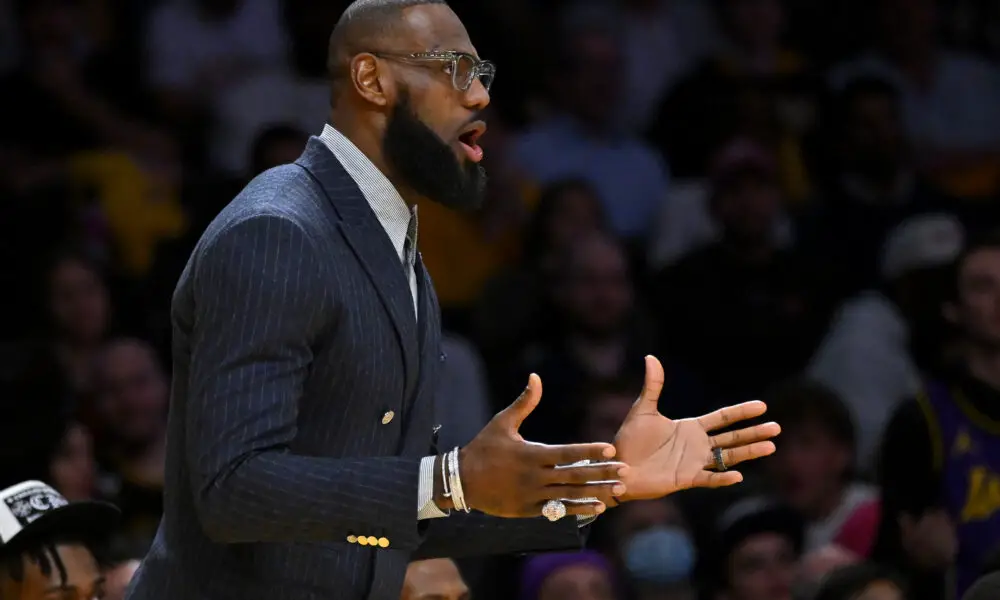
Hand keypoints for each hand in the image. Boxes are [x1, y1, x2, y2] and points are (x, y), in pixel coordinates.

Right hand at [451, 374, 628, 518]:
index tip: (611, 448)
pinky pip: (559, 509)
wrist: (461, 481)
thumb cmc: (483, 448)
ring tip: (618, 491)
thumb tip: (536, 377)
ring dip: (596, 493)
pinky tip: (598, 507)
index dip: (589, 451)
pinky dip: (579, 509)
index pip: (567, 453)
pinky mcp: (530, 509)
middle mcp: (535, 476)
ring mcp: (533, 495)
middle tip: (626, 470)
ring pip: (570, 495)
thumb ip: (524, 402)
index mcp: (531, 454)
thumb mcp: (502, 422)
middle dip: (602, 473)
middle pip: (575, 476)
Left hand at [614, 356, 779, 501]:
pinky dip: (723, 478)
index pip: (723, 418)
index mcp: (691, 428)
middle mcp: (697, 445)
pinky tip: (738, 475)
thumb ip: (653, 386)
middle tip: (777, 428)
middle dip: (754, 432)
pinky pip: (708, 479)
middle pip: (732, 438)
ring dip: (748, 453)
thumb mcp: (643, 410)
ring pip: (727, 458)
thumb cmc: (630, 439)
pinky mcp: (686, 479)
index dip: (741, 412)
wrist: (618, 465)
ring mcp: (694, 463)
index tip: (762, 406)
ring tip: (770, 447)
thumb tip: (651, 357)